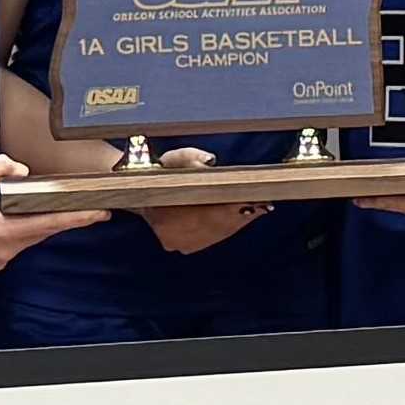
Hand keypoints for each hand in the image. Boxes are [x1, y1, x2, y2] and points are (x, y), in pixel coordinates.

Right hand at [0, 154, 100, 270]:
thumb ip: (0, 168)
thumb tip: (22, 171)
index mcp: (2, 230)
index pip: (50, 224)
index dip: (77, 218)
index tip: (100, 213)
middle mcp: (3, 251)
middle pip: (41, 231)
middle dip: (59, 217)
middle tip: (81, 205)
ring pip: (26, 238)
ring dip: (32, 222)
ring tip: (30, 205)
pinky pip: (11, 244)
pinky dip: (15, 230)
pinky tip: (5, 217)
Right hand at [126, 145, 271, 257]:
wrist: (141, 194)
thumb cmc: (160, 172)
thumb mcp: (173, 157)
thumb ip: (190, 156)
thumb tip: (210, 161)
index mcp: (171, 209)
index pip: (214, 209)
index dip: (238, 205)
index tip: (258, 200)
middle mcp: (174, 231)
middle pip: (219, 224)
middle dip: (243, 213)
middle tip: (263, 204)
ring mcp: (178, 243)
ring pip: (218, 233)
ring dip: (238, 221)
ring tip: (255, 208)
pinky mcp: (183, 248)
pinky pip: (212, 238)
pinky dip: (227, 227)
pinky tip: (238, 217)